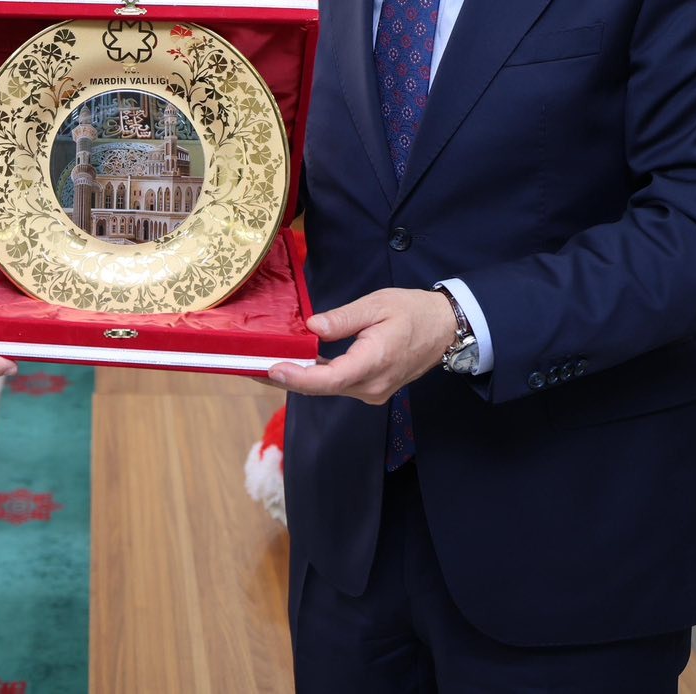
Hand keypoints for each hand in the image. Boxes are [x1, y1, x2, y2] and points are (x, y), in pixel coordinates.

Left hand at [266, 288, 454, 404]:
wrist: (446, 329)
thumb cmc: (414, 312)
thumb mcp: (378, 305)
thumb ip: (344, 319)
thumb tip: (312, 327)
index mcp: (375, 362)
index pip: (329, 378)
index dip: (297, 377)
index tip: (271, 369)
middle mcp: (372, 386)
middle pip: (322, 387)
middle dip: (286, 378)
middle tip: (250, 366)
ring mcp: (372, 391)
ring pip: (327, 388)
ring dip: (297, 377)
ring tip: (263, 365)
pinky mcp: (371, 388)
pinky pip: (337, 385)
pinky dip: (313, 376)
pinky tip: (292, 365)